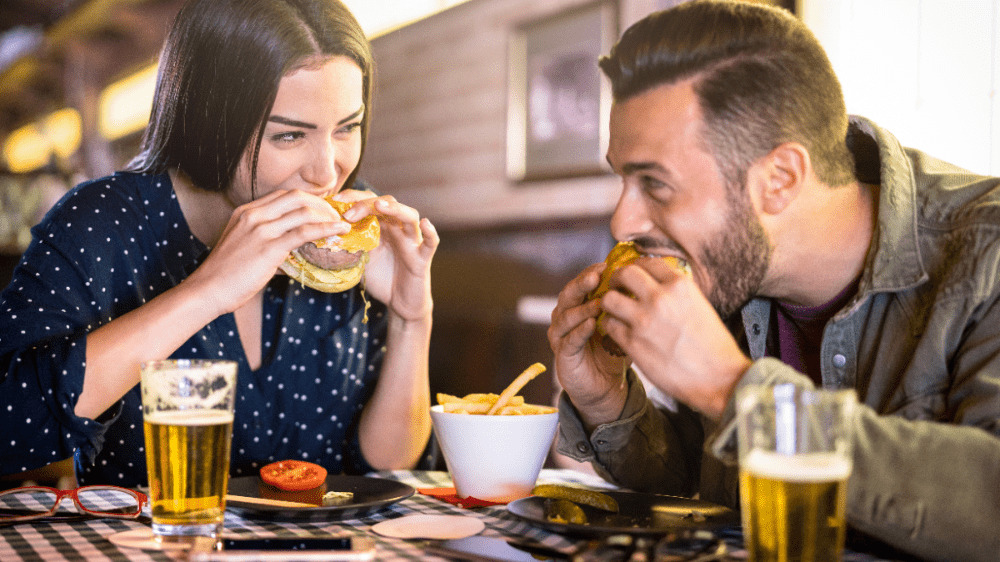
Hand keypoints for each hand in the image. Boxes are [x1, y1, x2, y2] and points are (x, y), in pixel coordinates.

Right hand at [184, 189, 348, 314]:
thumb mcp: (244, 249)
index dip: (308, 200)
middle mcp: (254, 215)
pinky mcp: (269, 247)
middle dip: (321, 203)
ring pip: (303, 211)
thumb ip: (266, 244)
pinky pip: (304, 232)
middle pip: (297, 196)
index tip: (323, 209)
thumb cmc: (225, 275)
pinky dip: (326, 229)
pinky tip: (338, 231)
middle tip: (336, 215)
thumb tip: (291, 254)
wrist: (208, 290)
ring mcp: (261, 229)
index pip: (284, 195)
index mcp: (246, 212)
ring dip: (327, 216)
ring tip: (342, 223)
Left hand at [336, 192, 438, 321]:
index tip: (334, 200)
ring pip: (409, 216)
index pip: (370, 202)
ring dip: (395, 208)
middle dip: (366, 204)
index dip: (354, 198)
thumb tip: (322, 235)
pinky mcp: (422, 258)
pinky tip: (424, 223)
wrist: (400, 302)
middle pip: (388, 203)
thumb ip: (348, 245)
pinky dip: (431, 232)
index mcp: (382, 226)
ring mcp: (412, 242)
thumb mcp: (359, 258)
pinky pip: (431, 243)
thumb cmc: (381, 278)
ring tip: (379, 204)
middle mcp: (398, 229)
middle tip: (347, 213)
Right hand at [547, 262, 630, 427]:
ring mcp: (560, 336)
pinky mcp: (562, 355)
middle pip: (568, 294)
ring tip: (600, 302)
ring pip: (565, 316)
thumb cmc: (614, 352)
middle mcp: (565, 317)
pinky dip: (579, 331)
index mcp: (578, 306)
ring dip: (582, 307)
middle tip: (597, 276)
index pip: (581, 284)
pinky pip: (569, 340)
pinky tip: (592, 324)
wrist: (606, 388)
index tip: (606, 264)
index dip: (591, 273)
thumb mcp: (622, 324)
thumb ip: (626, 305)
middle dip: (582, 284)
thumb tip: (644, 279)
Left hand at [600, 257, 750, 417]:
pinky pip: (609, 325)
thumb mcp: (700, 305)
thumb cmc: (713, 345)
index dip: (637, 268)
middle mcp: (660, 298)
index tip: (633, 276)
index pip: (648, 262)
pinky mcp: (633, 343)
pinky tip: (618, 331)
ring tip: (614, 311)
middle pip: (624, 273)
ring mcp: (644, 320)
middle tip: (617, 288)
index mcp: (680, 285)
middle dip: (617, 279)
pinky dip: (610, 327)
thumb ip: (677, 293)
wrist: (719, 378)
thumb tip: (658, 285)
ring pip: (608, 299)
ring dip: (609, 304)